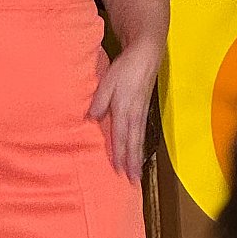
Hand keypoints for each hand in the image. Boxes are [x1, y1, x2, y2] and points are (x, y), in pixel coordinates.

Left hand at [88, 40, 162, 182]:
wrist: (145, 56)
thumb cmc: (124, 69)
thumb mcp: (107, 83)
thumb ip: (99, 101)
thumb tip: (92, 119)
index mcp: (124, 109)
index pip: (121, 137)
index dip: (120, 154)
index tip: (119, 171)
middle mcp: (135, 115)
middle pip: (133, 142)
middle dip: (132, 162)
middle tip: (133, 181)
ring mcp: (141, 112)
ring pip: (139, 139)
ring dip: (138, 157)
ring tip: (137, 173)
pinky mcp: (144, 109)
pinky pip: (142, 132)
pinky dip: (140, 145)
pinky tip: (138, 151)